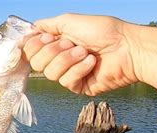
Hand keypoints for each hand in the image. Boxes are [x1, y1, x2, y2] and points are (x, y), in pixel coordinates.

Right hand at [24, 13, 156, 94]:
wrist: (127, 48)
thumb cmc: (103, 32)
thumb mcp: (69, 21)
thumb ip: (46, 25)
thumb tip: (30, 29)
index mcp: (56, 43)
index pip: (31, 50)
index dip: (35, 45)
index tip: (47, 37)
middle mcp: (60, 59)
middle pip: (36, 63)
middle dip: (52, 51)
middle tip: (70, 43)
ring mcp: (68, 73)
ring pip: (50, 73)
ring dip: (67, 60)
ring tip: (85, 52)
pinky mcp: (78, 86)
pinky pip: (66, 81)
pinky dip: (79, 69)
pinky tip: (92, 62)